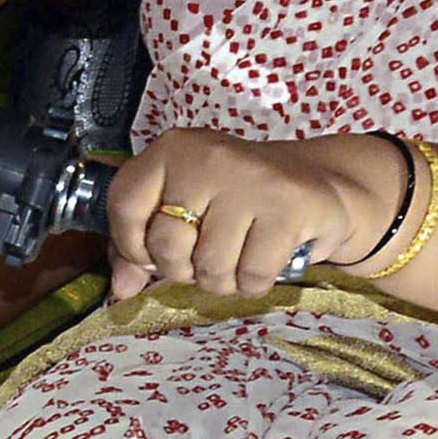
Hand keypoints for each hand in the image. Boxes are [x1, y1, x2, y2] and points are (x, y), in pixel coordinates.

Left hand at [104, 130, 397, 303]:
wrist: (316, 186)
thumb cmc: (236, 203)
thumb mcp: (185, 210)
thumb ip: (141, 247)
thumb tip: (120, 289)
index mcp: (172, 149)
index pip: (124, 206)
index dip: (133, 245)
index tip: (155, 253)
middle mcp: (207, 155)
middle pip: (168, 246)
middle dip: (184, 270)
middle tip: (208, 255)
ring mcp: (250, 178)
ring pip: (210, 268)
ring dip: (223, 281)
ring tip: (239, 257)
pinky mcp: (288, 205)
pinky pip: (251, 275)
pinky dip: (254, 284)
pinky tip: (265, 261)